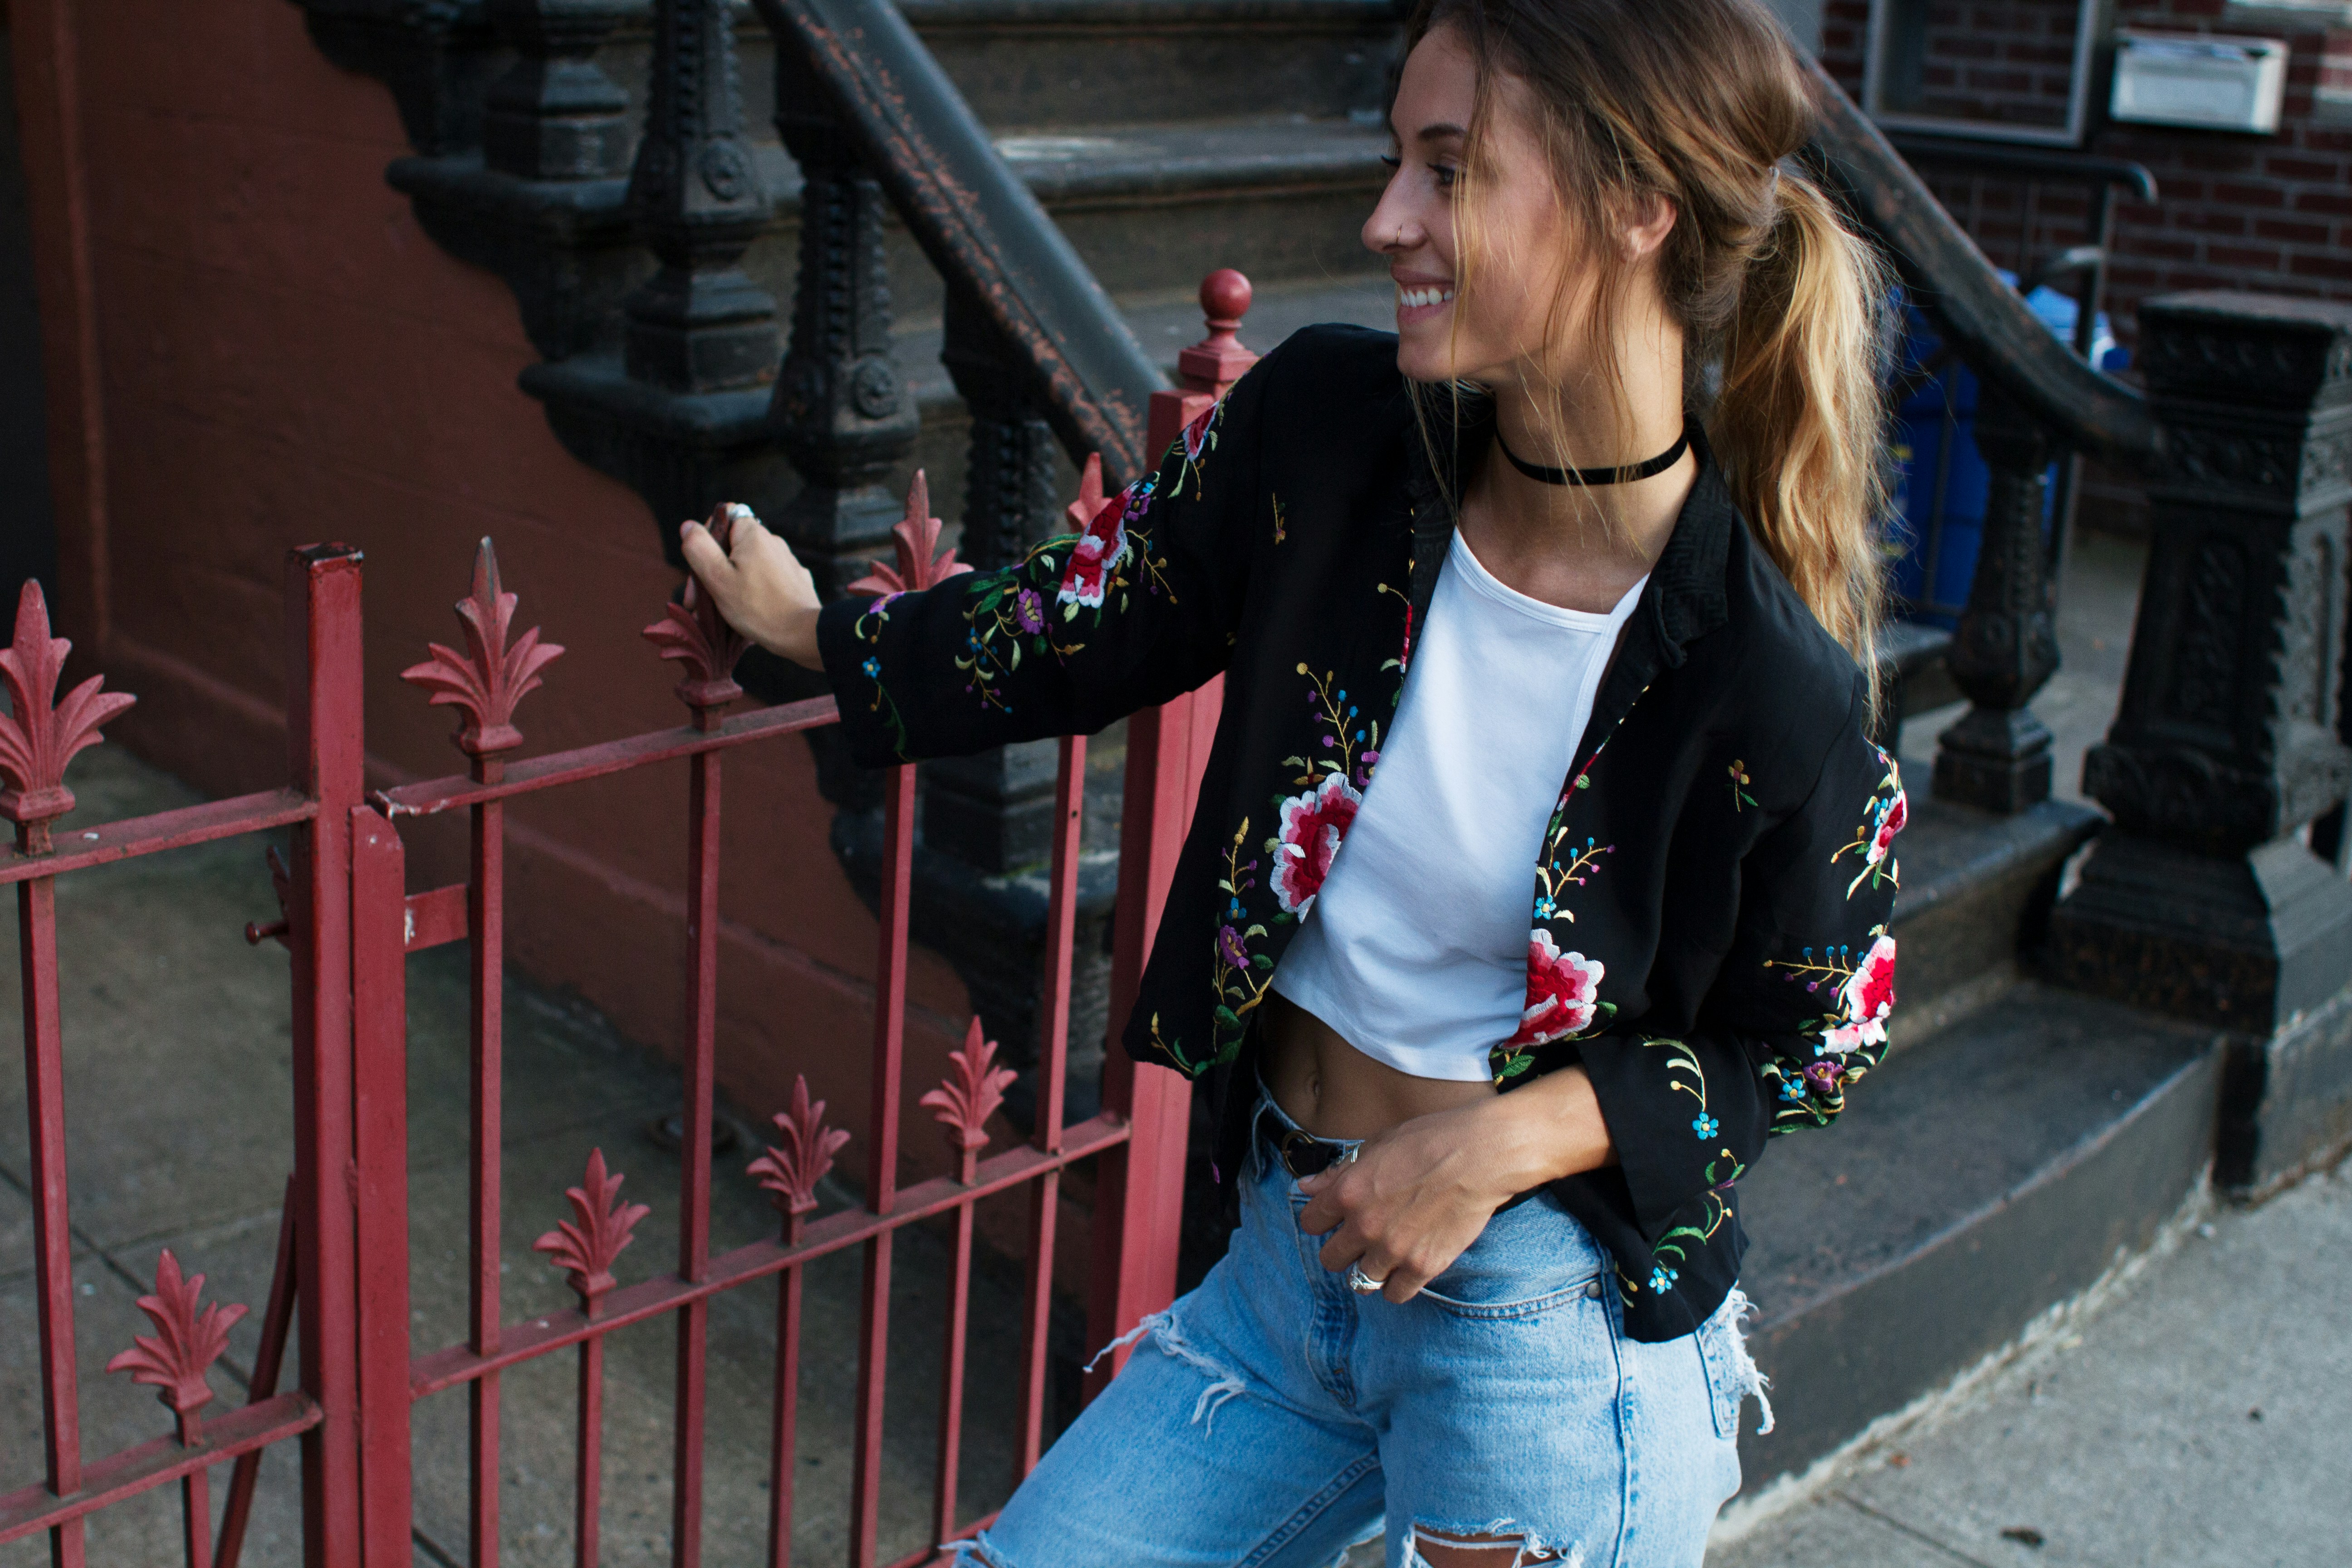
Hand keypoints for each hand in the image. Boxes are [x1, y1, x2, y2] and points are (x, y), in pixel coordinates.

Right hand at [679, 508, 822, 667]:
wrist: (804, 634)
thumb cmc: (757, 607)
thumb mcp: (717, 577)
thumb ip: (699, 548)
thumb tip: (688, 526)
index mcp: (754, 534)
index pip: (723, 517)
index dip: (706, 539)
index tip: (701, 567)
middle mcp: (773, 542)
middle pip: (732, 547)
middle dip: (712, 572)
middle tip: (697, 603)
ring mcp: (786, 562)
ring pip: (747, 567)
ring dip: (729, 587)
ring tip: (716, 616)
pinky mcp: (794, 582)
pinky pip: (764, 582)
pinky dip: (751, 595)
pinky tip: (743, 617)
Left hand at [1294, 1068, 1614, 1302]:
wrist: (1482, 1154)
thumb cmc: (1430, 1140)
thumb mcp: (1376, 1145)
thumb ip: (1339, 1172)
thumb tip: (1306, 1186)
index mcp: (1347, 1192)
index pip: (1310, 1222)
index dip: (1321, 1219)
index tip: (1334, 1218)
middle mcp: (1364, 1226)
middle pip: (1330, 1259)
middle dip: (1342, 1249)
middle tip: (1360, 1239)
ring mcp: (1393, 1250)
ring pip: (1360, 1281)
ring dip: (1369, 1268)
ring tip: (1386, 1254)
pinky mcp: (1423, 1266)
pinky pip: (1395, 1294)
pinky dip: (1397, 1285)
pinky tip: (1405, 1268)